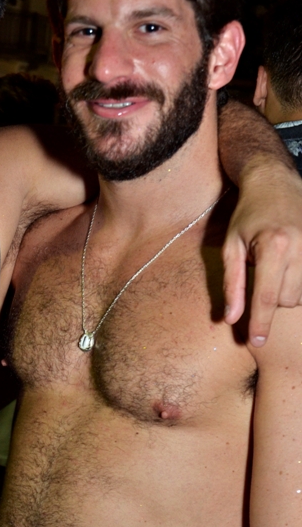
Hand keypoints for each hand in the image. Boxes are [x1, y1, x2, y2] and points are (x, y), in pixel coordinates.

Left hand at [223, 156, 301, 345]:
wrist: (276, 183)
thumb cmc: (248, 215)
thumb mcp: (231, 247)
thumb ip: (232, 284)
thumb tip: (231, 318)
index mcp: (273, 246)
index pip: (267, 296)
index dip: (261, 322)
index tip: (257, 343)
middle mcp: (299, 248)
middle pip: (286, 298)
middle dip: (270, 298)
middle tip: (260, 274)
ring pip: (301, 294)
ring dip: (285, 291)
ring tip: (274, 268)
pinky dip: (298, 283)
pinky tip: (287, 268)